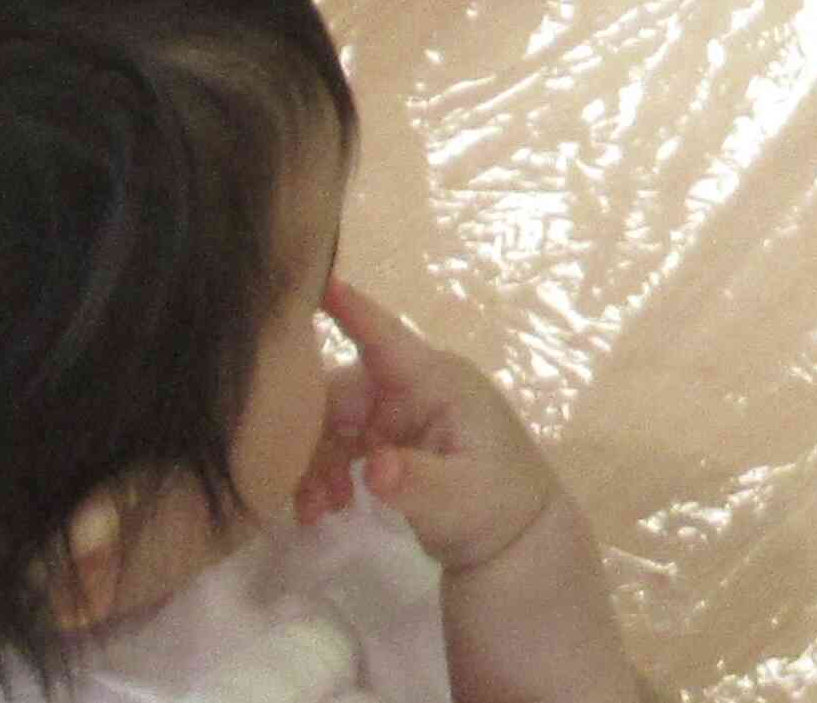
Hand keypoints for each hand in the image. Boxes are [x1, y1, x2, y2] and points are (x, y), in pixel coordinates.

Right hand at [300, 283, 561, 570]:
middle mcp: (414, 388)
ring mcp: (401, 412)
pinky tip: (324, 510)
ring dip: (315, 463)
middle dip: (311, 437)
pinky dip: (325, 473)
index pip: (386, 337)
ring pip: (334, 421)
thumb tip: (372, 465)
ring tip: (317, 511)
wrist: (513, 536)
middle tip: (303, 493)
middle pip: (341, 391)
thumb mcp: (455, 498)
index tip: (316, 281)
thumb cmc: (495, 505)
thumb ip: (413, 481)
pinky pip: (342, 443)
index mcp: (437, 382)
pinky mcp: (391, 437)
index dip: (352, 310)